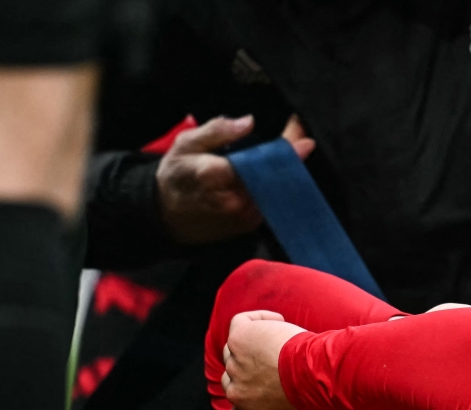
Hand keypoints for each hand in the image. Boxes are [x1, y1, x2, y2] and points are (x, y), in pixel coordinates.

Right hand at [156, 114, 314, 243]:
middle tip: (301, 140)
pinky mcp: (247, 226)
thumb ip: (216, 131)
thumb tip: (248, 122)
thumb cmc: (176, 176)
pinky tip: (278, 174)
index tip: (305, 138)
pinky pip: (271, 204)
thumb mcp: (185, 144)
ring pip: (276, 193)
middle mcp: (231, 199)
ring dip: (286, 174)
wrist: (165, 216)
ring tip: (291, 154)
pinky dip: (278, 189)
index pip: (256, 163)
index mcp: (213, 176)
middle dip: (290, 159)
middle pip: (272, 179)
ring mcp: (240, 217)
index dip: (283, 151)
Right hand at [222, 311, 338, 409]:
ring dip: (259, 343)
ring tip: (285, 339)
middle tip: (283, 359)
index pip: (239, 408)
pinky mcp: (240, 339)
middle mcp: (236, 394)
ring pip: (237, 349)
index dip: (254, 393)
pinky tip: (279, 321)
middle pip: (236, 376)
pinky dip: (258, 319)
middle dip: (256, 368)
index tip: (274, 384)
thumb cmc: (322, 403)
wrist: (318, 379)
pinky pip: (240, 322)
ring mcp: (235, 365)